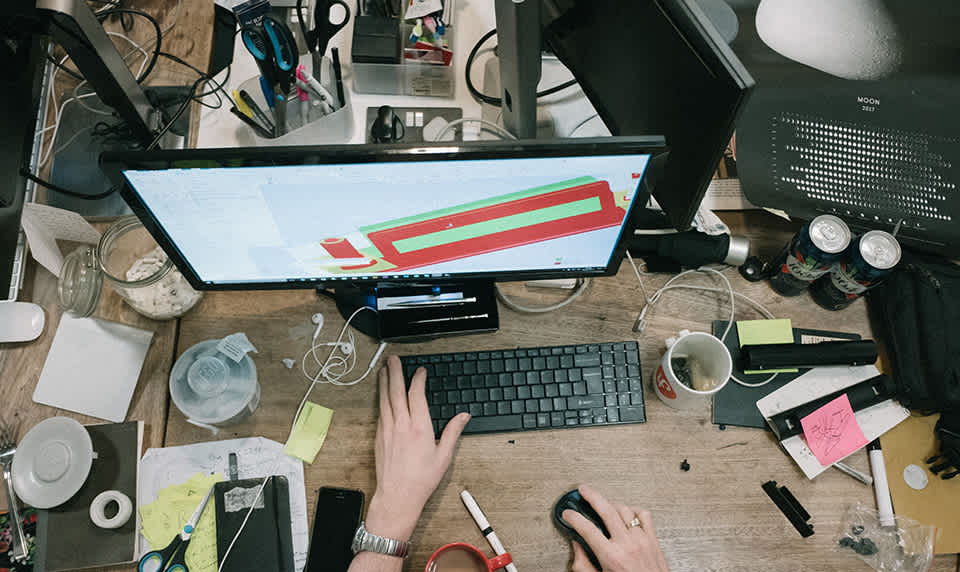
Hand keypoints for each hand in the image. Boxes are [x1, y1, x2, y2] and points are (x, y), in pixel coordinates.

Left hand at [365, 355, 469, 540]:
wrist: (397, 496)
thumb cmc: (420, 480)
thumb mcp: (444, 456)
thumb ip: (453, 432)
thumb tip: (463, 416)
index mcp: (420, 428)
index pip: (417, 395)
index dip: (418, 379)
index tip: (420, 371)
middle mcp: (401, 426)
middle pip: (396, 392)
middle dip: (395, 372)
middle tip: (393, 359)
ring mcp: (387, 430)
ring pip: (385, 399)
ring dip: (384, 382)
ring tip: (384, 369)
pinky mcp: (379, 437)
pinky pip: (380, 411)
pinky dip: (381, 398)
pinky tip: (382, 394)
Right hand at [564, 485, 668, 571]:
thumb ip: (583, 565)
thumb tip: (576, 547)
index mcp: (611, 556)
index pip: (587, 529)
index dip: (574, 518)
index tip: (568, 513)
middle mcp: (627, 545)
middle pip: (606, 510)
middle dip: (592, 496)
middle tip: (583, 490)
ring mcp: (642, 540)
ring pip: (625, 510)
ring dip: (612, 504)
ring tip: (604, 503)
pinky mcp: (653, 540)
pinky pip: (644, 515)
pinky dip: (633, 510)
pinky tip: (627, 512)